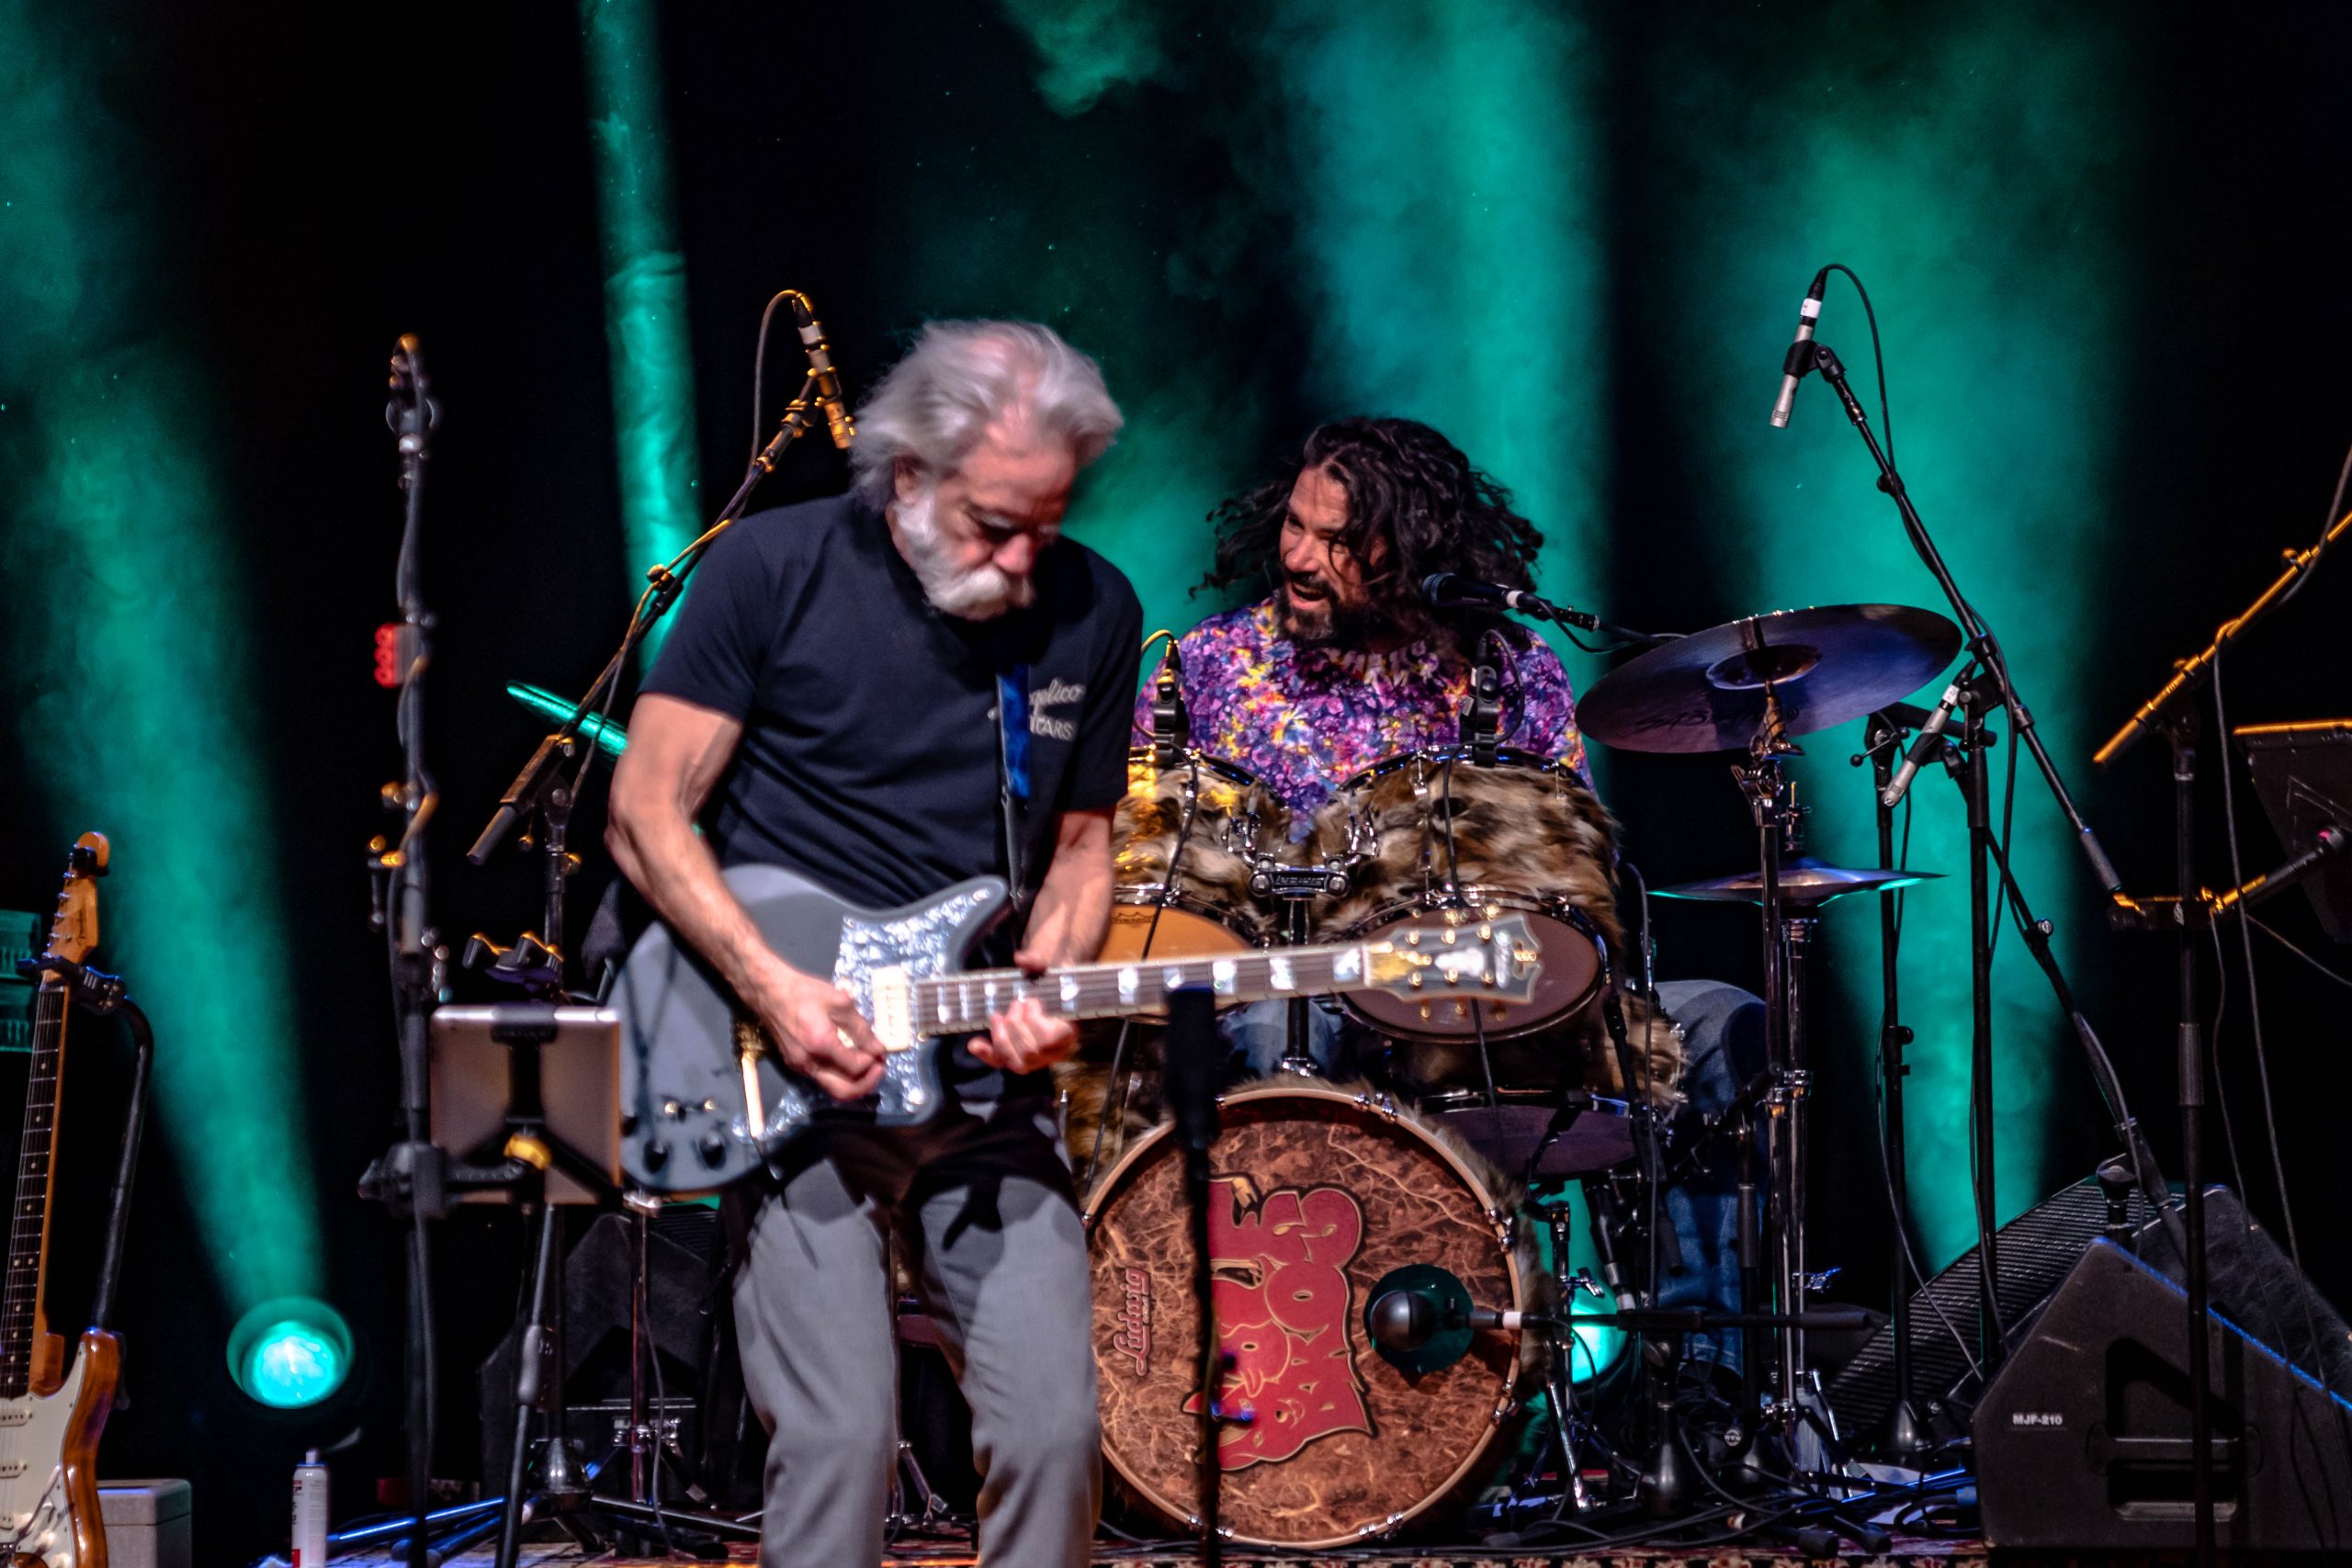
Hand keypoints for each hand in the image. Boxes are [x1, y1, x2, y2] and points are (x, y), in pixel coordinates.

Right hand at [749, 962, 885, 1101]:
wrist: (769, 992)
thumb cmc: (804, 992)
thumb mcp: (840, 1002)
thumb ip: (860, 1028)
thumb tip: (878, 1048)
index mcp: (821, 1044)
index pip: (855, 1068)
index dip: (873, 1062)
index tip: (881, 1051)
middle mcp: (809, 1063)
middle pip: (844, 1092)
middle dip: (867, 1084)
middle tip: (879, 1068)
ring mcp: (799, 1067)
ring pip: (832, 1088)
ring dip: (854, 1082)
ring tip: (867, 1066)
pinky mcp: (795, 1065)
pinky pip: (822, 1079)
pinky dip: (839, 1075)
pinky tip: (847, 1058)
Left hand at [970, 947, 1079, 1075]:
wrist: (1047, 986)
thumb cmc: (1050, 976)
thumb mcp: (1048, 964)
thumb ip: (1038, 961)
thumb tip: (1022, 959)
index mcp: (1070, 1028)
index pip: (1052, 1039)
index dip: (1036, 1023)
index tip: (1031, 1001)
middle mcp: (1056, 1050)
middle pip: (1030, 1052)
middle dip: (1015, 1026)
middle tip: (1014, 1004)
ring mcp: (1037, 1058)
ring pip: (1018, 1062)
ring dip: (1002, 1038)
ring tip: (997, 1015)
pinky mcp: (1018, 1058)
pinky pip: (1003, 1063)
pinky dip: (987, 1053)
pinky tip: (975, 1044)